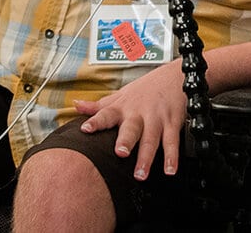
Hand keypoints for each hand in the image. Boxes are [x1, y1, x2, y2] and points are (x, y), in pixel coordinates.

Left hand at [73, 61, 185, 179]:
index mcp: (123, 107)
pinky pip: (172, 141)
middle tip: (120, 153)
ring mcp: (156, 119)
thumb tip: (76, 105)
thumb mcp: (120, 95)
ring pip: (151, 138)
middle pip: (131, 128)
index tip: (85, 129)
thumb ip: (98, 106)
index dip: (95, 121)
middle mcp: (138, 113)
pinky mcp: (172, 123)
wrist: (173, 77)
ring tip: (141, 173)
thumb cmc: (144, 90)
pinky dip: (172, 157)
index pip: (106, 114)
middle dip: (125, 141)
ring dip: (146, 157)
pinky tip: (170, 169)